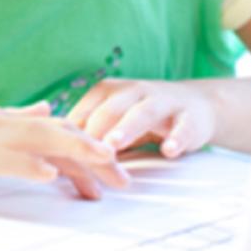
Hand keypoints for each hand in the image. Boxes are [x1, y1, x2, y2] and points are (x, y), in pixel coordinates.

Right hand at [0, 101, 130, 199]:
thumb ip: (11, 123)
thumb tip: (45, 111)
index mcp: (1, 121)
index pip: (56, 130)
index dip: (89, 147)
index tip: (115, 167)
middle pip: (59, 134)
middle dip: (95, 154)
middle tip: (125, 177)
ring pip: (40, 140)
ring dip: (76, 155)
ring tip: (105, 166)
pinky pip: (4, 158)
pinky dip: (28, 164)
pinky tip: (48, 175)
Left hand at [66, 79, 216, 158]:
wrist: (195, 106)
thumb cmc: (141, 116)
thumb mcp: (113, 119)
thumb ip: (89, 134)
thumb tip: (55, 159)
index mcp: (109, 91)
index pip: (86, 110)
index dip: (72, 131)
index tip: (59, 152)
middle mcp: (134, 91)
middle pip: (111, 108)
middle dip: (95, 127)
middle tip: (80, 147)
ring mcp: (162, 101)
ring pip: (143, 113)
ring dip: (127, 128)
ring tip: (113, 145)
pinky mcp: (188, 117)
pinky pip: (182, 127)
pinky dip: (176, 138)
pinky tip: (169, 151)